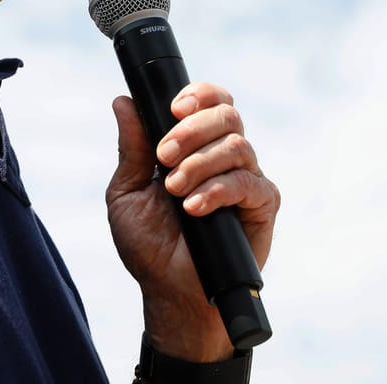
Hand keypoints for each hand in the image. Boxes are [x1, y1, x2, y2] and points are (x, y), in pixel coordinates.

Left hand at [106, 82, 279, 360]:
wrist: (169, 291)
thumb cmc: (149, 243)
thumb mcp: (128, 191)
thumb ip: (132, 148)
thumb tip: (123, 102)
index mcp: (195, 146)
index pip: (210, 102)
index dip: (198, 95)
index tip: (173, 108)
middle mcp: (225, 157)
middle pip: (227, 114)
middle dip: (192, 130)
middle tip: (164, 156)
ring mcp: (247, 179)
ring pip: (237, 146)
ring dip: (199, 164)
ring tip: (174, 190)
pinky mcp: (262, 205)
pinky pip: (248, 183)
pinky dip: (217, 191)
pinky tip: (194, 208)